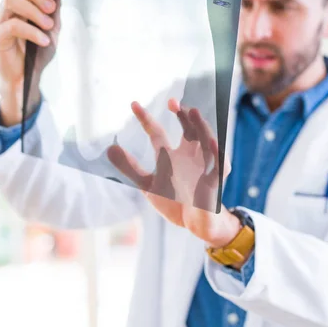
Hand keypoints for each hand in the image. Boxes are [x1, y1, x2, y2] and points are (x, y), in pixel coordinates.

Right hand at [0, 0, 62, 125]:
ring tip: (48, 25)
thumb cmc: (38, 51)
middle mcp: (7, 9)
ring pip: (10, 1)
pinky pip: (11, 26)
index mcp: (19, 3)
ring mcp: (0, 22)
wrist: (28, 77)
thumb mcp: (52, 28)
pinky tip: (44, 40)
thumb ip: (54, 9)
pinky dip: (31, 31)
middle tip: (52, 8)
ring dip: (33, 10)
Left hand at [107, 98, 240, 247]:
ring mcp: (202, 164)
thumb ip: (130, 167)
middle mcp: (187, 154)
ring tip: (191, 111)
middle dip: (181, 113)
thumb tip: (109, 148)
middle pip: (185, 127)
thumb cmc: (175, 202)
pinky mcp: (215, 177)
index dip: (145, 119)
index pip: (156, 131)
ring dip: (199, 125)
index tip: (133, 104)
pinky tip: (210, 140)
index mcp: (169, 154)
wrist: (194, 224)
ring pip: (203, 138)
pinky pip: (218, 161)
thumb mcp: (148, 185)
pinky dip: (215, 150)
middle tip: (171, 102)